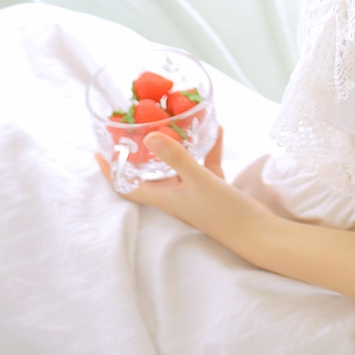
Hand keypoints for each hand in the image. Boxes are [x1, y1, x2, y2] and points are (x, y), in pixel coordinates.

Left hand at [96, 127, 272, 251]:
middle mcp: (175, 195)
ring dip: (174, 145)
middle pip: (149, 172)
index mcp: (164, 197)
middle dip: (139, 152)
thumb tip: (148, 136)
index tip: (97, 152)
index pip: (127, 186)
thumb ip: (175, 157)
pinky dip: (209, 146)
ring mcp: (194, 191)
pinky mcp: (213, 188)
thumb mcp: (198, 180)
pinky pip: (206, 162)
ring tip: (172, 121)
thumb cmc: (224, 212)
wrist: (257, 233)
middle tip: (133, 128)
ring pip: (178, 164)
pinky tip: (216, 127)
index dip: (110, 171)